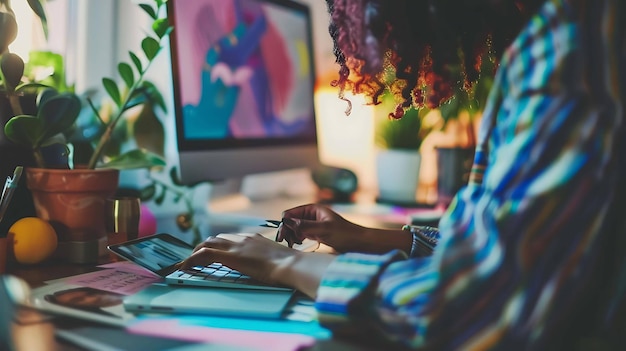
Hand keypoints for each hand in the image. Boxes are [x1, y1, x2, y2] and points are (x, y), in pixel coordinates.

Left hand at [179, 234, 295, 285]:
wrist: (289, 264)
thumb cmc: (288, 265)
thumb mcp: (276, 258)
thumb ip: (268, 258)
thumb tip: (271, 265)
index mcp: (253, 238)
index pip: (230, 238)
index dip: (219, 245)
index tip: (213, 253)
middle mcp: (243, 238)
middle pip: (217, 238)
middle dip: (204, 246)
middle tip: (197, 258)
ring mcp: (236, 246)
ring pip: (208, 243)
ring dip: (196, 252)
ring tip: (188, 263)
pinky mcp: (230, 255)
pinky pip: (205, 254)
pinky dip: (192, 259)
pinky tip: (185, 267)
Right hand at [276, 203, 410, 253]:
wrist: (359, 243)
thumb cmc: (345, 234)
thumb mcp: (324, 229)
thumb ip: (305, 225)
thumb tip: (287, 221)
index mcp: (313, 209)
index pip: (291, 213)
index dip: (285, 223)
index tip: (283, 235)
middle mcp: (311, 215)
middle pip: (291, 221)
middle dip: (287, 230)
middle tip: (286, 242)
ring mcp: (312, 225)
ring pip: (294, 229)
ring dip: (291, 236)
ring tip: (293, 244)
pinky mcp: (315, 234)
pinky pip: (300, 235)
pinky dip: (297, 239)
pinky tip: (299, 244)